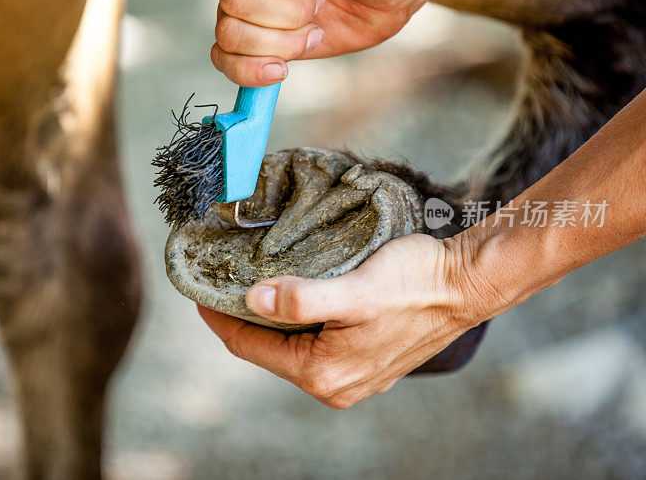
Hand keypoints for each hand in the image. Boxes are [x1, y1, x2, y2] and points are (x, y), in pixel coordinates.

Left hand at [198, 233, 502, 407]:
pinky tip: (291, 295)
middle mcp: (334, 384)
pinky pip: (314, 343)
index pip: (250, 347)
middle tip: (221, 281)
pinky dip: (296, 321)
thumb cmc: (414, 282)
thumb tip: (252, 300)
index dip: (219, 318)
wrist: (467, 283)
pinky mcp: (364, 359)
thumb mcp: (353, 289)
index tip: (199, 290)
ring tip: (250, 283)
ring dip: (269, 318)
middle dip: (241, 317)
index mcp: (324, 373)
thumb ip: (301, 300)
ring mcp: (352, 375)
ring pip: (290, 346)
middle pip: (267, 349)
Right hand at [209, 0, 495, 85]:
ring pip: (231, 34)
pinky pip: (226, 62)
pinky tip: (282, 67)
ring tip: (314, 30)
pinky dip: (251, 71)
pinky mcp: (258, 43)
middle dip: (284, 10)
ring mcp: (250, 10)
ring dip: (279, 41)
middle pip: (232, 0)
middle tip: (318, 1)